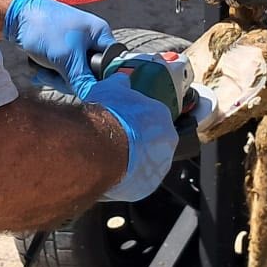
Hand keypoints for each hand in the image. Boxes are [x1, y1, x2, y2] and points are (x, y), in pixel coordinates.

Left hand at [3, 0, 116, 99]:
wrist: (15, 15)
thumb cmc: (44, 29)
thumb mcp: (66, 59)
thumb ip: (83, 81)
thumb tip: (95, 98)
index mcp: (100, 35)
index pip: (113, 64)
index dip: (103, 79)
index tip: (87, 86)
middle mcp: (92, 40)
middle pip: (92, 74)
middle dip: (72, 80)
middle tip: (56, 75)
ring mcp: (77, 46)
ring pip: (76, 75)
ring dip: (57, 78)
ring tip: (42, 70)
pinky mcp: (63, 51)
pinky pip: (64, 71)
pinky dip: (52, 73)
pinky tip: (39, 69)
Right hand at [82, 74, 177, 202]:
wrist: (100, 146)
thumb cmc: (108, 116)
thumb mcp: (111, 89)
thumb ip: (120, 84)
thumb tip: (121, 79)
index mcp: (162, 118)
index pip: (154, 120)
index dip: (138, 122)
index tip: (126, 124)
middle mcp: (167, 144)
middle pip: (154, 144)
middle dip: (138, 144)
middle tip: (118, 142)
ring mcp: (158, 167)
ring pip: (146, 165)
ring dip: (133, 163)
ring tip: (111, 159)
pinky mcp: (146, 187)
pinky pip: (135, 183)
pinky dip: (124, 180)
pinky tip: (109, 173)